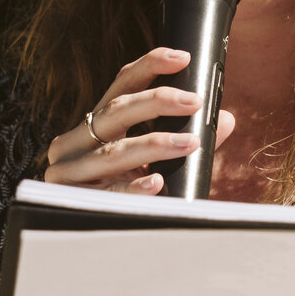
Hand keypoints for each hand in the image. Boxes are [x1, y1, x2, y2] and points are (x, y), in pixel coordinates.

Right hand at [41, 46, 235, 194]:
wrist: (91, 238)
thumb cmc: (127, 190)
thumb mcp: (156, 162)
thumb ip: (186, 138)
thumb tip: (226, 120)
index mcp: (96, 123)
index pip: (121, 84)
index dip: (151, 66)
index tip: (183, 58)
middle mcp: (76, 140)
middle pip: (117, 111)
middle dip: (158, 102)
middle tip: (195, 101)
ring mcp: (68, 170)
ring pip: (114, 152)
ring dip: (155, 145)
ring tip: (189, 142)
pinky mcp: (69, 200)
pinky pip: (108, 192)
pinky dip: (134, 186)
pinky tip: (156, 182)